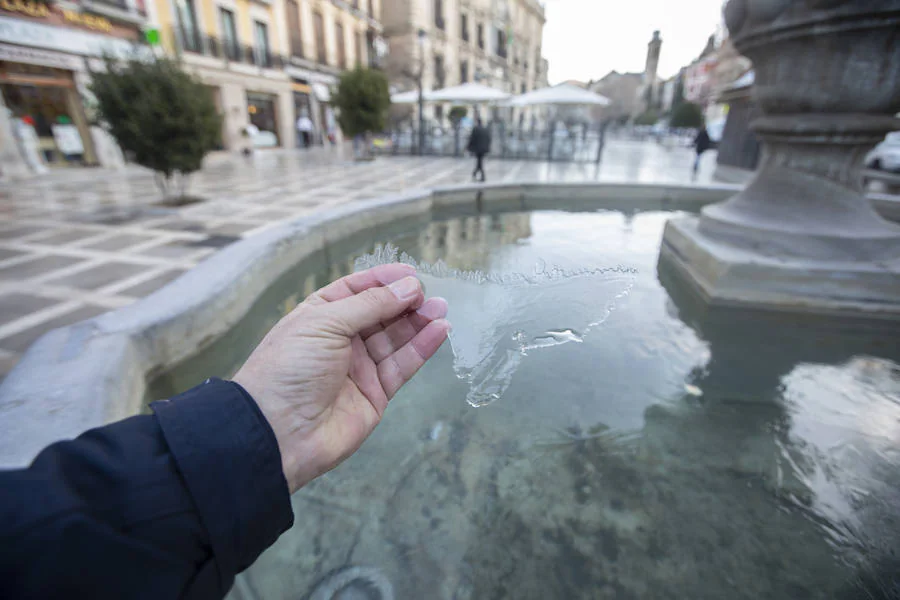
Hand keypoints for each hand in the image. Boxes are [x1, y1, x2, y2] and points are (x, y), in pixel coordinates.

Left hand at [233, 264, 449, 492]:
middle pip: (380, 313)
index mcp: (320, 316)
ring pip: (395, 339)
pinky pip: (403, 365)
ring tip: (442, 308)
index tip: (411, 274)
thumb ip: (370, 305)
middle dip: (405, 301)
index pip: (356, 289)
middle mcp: (341, 339)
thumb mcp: (325, 323)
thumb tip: (408, 288)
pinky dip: (422, 348)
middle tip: (430, 294)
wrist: (279, 431)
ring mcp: (359, 367)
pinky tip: (440, 330)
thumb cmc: (291, 367)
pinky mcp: (376, 393)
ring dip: (419, 322)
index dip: (383, 280)